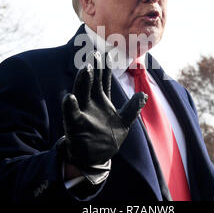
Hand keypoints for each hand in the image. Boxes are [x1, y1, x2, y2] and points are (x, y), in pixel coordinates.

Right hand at [62, 52, 146, 169]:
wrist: (94, 159)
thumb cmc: (107, 138)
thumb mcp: (123, 122)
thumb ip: (132, 108)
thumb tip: (144, 95)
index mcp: (102, 100)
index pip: (104, 80)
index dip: (105, 68)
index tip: (107, 53)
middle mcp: (90, 103)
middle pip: (92, 82)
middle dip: (94, 69)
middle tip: (94, 54)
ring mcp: (82, 113)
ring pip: (81, 93)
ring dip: (83, 81)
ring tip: (86, 69)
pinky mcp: (75, 126)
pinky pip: (71, 115)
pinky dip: (70, 107)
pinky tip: (69, 98)